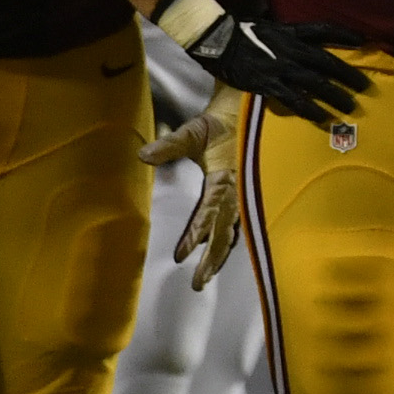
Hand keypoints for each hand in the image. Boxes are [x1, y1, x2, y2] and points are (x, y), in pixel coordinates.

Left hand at [144, 107, 247, 289]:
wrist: (250, 108)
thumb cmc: (221, 119)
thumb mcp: (195, 130)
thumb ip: (170, 144)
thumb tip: (143, 155)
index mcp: (226, 179)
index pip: (208, 215)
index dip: (195, 236)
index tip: (180, 256)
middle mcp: (238, 192)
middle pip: (225, 234)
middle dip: (211, 261)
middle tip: (197, 285)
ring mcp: (245, 195)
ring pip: (233, 232)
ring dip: (220, 255)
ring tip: (206, 277)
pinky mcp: (246, 193)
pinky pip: (238, 223)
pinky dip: (228, 241)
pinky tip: (220, 251)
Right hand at [193, 13, 367, 123]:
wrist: (218, 43)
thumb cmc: (243, 33)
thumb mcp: (271, 26)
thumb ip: (290, 33)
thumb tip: (305, 37)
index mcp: (292, 32)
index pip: (325, 30)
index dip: (346, 35)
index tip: (364, 41)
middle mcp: (291, 50)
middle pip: (327, 62)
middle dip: (348, 75)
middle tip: (364, 86)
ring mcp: (282, 68)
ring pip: (316, 84)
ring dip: (336, 96)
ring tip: (350, 106)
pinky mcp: (270, 85)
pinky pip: (296, 100)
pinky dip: (311, 110)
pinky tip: (323, 119)